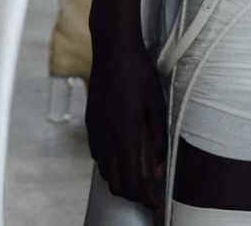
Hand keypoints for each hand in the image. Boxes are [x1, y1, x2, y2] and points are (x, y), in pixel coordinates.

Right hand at [86, 29, 169, 208]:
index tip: (159, 203)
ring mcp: (95, 132)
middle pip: (116, 184)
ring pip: (106, 172)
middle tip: (153, 194)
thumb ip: (158, 141)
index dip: (146, 198)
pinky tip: (126, 156)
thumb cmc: (138, 73)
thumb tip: (159, 170)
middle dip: (135, 194)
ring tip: (142, 178)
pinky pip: (99, 156)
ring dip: (123, 180)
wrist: (112, 48)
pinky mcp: (91, 124)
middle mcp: (105, 139)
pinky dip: (112, 165)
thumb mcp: (157, 106)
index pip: (132, 183)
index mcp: (124, 136)